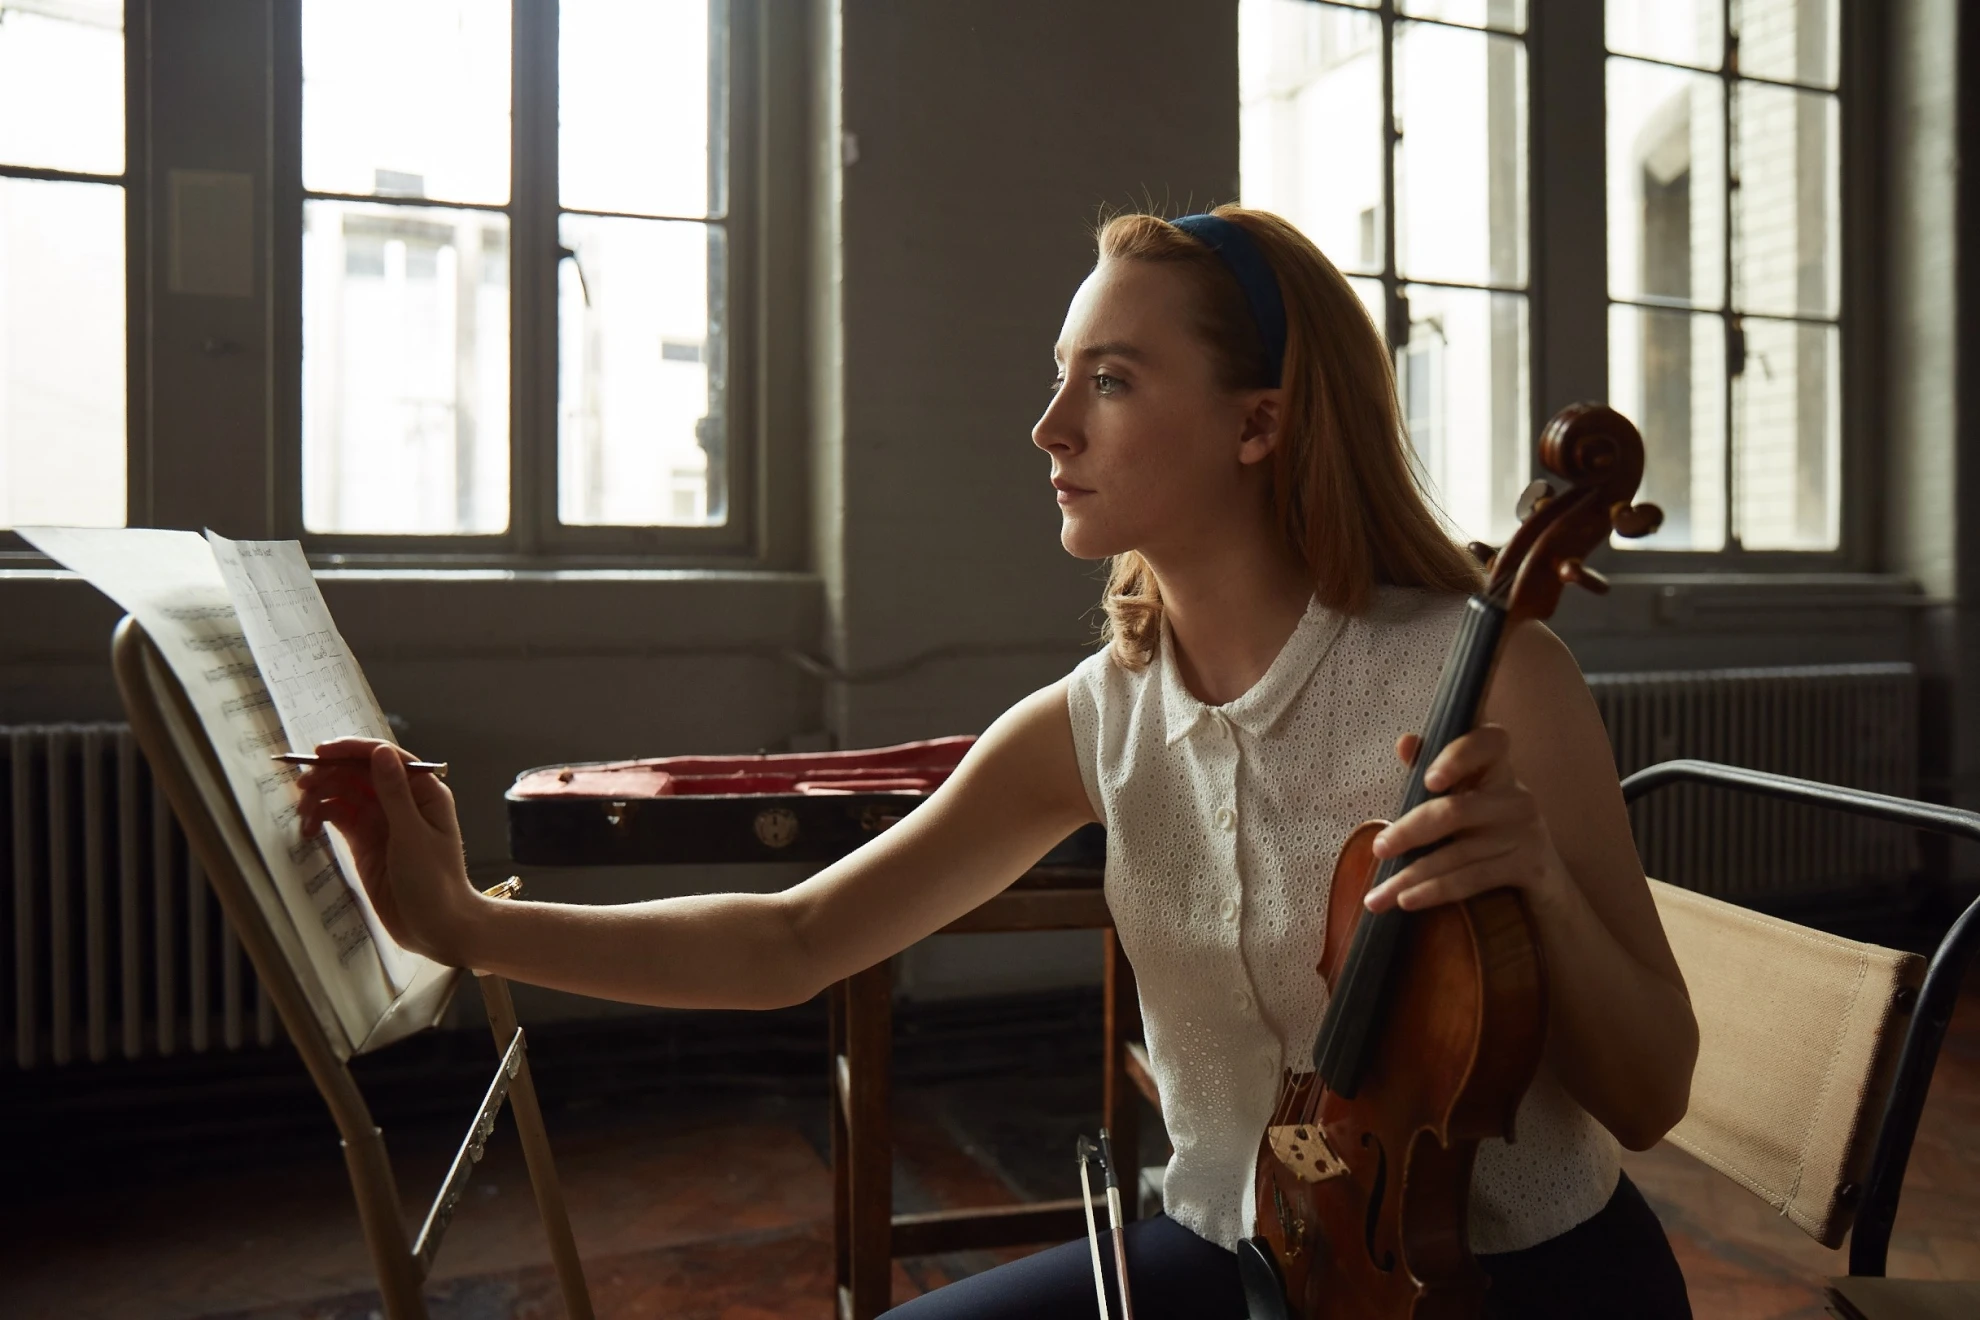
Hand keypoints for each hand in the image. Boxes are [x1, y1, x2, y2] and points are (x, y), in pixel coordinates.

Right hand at [295, 737, 479, 963]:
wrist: (437, 928)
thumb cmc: (435, 882)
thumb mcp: (412, 836)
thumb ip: (394, 794)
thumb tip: (380, 752)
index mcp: (424, 793)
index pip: (386, 758)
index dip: (353, 751)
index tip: (321, 752)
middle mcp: (403, 802)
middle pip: (361, 775)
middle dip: (331, 775)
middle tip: (302, 787)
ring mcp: (382, 822)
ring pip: (346, 795)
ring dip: (322, 797)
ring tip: (302, 813)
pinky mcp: (366, 843)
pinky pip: (340, 819)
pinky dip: (322, 818)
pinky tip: (308, 829)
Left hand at [1361, 724, 1568, 914]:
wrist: (1542, 879)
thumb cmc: (1487, 829)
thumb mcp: (1463, 796)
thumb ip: (1432, 768)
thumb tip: (1405, 742)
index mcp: (1497, 769)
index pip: (1488, 742)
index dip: (1458, 756)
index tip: (1429, 780)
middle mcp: (1516, 796)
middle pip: (1456, 810)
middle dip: (1410, 832)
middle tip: (1379, 849)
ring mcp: (1526, 832)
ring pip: (1457, 852)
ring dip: (1410, 876)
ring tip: (1377, 896)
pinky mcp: (1528, 867)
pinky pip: (1472, 879)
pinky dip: (1435, 891)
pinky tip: (1407, 900)